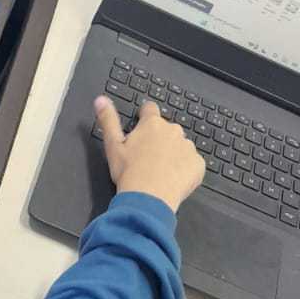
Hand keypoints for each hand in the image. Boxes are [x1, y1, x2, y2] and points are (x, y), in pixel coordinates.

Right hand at [94, 96, 203, 212]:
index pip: (150, 109)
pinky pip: (192, 162)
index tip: (141, 125)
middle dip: (159, 139)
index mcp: (152, 124)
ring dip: (173, 153)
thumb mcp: (112, 145)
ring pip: (180, 145)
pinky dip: (185, 168)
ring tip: (161, 170)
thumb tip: (101, 99)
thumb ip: (108, 120)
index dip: (144, 116)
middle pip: (166, 129)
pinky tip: (173, 178)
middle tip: (148, 157)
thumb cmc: (128, 172)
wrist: (148, 198)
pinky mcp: (198, 164)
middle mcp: (173, 130)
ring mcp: (188, 147)